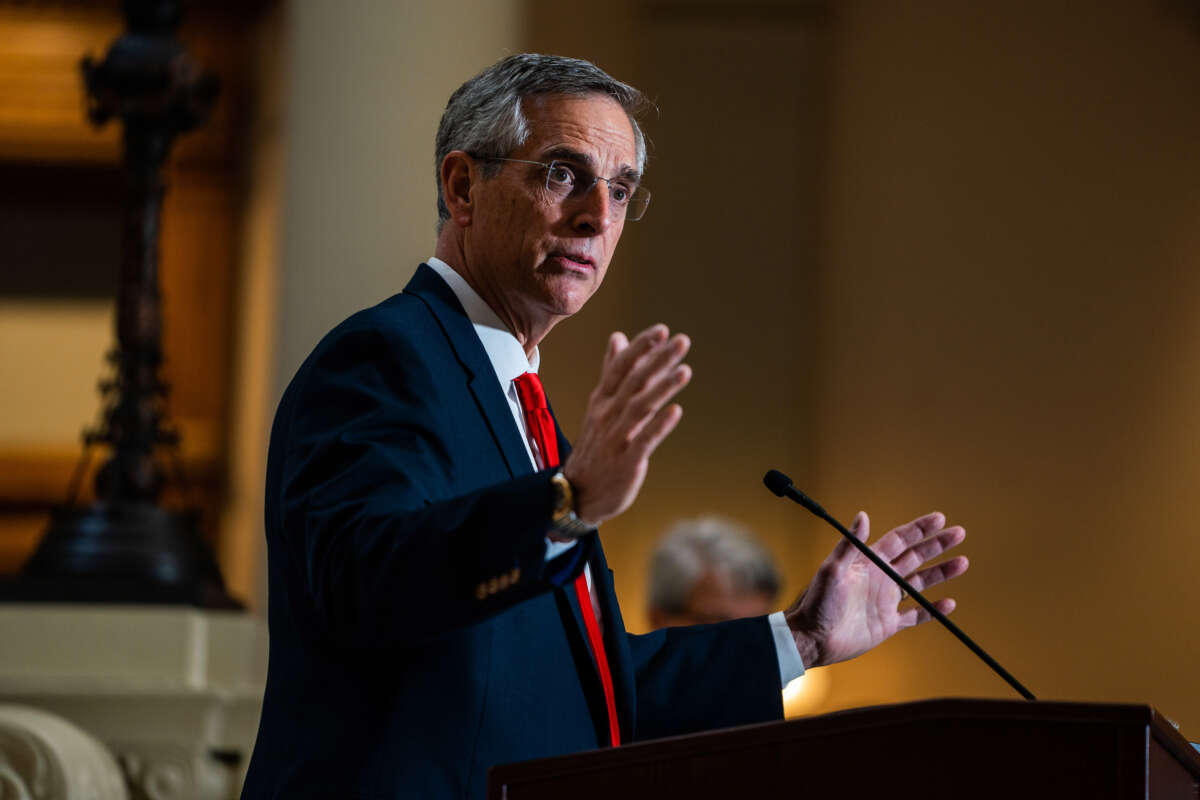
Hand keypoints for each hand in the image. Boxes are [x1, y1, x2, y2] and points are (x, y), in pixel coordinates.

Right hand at [562, 324, 690, 524]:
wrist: (577, 492)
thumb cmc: (596, 445)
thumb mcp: (599, 403)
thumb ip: (612, 370)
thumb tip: (618, 336)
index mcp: (602, 399)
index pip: (621, 367)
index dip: (640, 348)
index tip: (662, 330)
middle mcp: (607, 414)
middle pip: (633, 382)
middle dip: (657, 360)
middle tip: (681, 341)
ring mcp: (616, 437)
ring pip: (639, 407)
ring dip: (662, 388)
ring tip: (685, 371)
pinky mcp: (626, 461)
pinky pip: (643, 440)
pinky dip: (659, 426)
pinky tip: (676, 411)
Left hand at [786, 511, 967, 667]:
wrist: (812, 637)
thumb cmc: (817, 601)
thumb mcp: (832, 569)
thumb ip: (850, 545)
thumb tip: (863, 515)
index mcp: (868, 562)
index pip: (900, 540)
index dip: (919, 529)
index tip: (939, 518)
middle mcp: (880, 578)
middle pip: (915, 556)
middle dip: (937, 545)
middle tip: (959, 533)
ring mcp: (885, 600)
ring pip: (920, 583)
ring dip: (940, 573)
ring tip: (962, 562)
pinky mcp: (888, 623)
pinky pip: (915, 615)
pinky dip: (932, 610)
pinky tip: (948, 603)